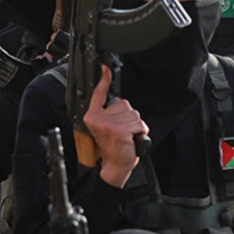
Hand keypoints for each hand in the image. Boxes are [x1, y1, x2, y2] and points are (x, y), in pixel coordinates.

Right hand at [82, 65, 148, 187]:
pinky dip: (140, 132)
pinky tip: (131, 140)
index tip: (105, 68)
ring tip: (127, 137)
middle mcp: (98, 118)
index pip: (99, 93)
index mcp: (92, 115)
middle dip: (130, 118)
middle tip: (123, 132)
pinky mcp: (119, 131)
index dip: (104, 79)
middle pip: (125, 104)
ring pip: (134, 115)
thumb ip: (109, 112)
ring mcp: (108, 124)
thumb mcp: (107, 126)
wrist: (116, 165)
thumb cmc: (113, 146)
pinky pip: (138, 124)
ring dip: (136, 126)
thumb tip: (118, 100)